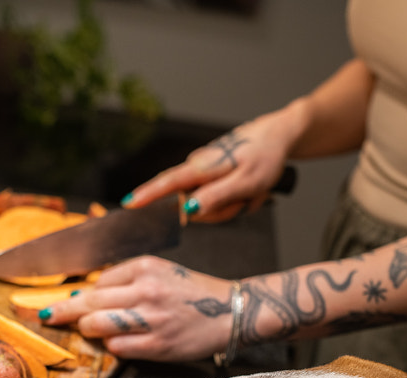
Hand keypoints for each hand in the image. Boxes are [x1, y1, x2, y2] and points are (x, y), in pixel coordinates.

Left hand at [41, 256, 234, 361]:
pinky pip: (117, 347)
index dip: (85, 293)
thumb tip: (86, 294)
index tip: (74, 301)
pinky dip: (111, 346)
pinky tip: (118, 342)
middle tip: (46, 316)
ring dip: (87, 328)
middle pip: (90, 302)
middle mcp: (146, 291)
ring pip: (97, 325)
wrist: (231, 312)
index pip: (100, 281)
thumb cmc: (193, 293)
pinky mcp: (157, 345)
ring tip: (87, 329)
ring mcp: (151, 319)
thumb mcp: (161, 271)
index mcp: (146, 267)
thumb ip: (127, 279)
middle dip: (64, 311)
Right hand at [122, 110, 294, 221]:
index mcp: (203, 167)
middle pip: (194, 206)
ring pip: (208, 206)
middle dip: (221, 212)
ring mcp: (206, 172)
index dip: (147, 195)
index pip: (167, 184)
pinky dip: (236, 200)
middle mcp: (199, 168)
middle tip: (247, 200)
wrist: (278, 136)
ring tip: (252, 192)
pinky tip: (251, 190)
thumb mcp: (246, 183)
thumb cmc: (265, 157)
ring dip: (233, 206)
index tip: (128, 204)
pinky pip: (218, 199)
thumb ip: (216, 197)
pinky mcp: (213, 176)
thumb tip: (188, 210)